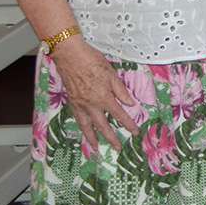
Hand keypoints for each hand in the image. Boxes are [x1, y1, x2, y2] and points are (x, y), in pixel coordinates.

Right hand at [50, 36, 141, 150]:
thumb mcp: (112, 74)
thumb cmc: (92, 62)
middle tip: (118, 148)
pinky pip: (77, 119)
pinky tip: (84, 130)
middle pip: (103, 126)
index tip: (135, 132)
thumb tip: (131, 104)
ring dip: (92, 138)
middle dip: (111, 138)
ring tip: (96, 147)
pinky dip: (82, 127)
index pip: (119, 115)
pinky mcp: (72, 102)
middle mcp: (91, 105)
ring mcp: (80, 105)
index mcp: (104, 98)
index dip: (128, 124)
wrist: (70, 56)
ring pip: (86, 126)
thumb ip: (121, 91)